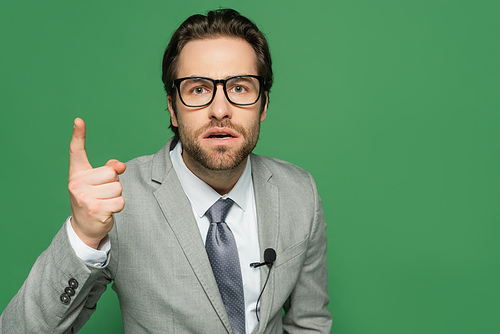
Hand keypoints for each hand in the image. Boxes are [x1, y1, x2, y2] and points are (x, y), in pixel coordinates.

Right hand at [68, 118, 125, 248]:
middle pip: (112, 173)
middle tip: (103, 194)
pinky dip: (118, 207)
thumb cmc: (94, 199)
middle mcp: (76, 183)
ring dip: (116, 196)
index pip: (77, 151)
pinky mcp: (95, 209)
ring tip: (104, 202)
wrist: (85, 227)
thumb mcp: (98, 183)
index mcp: (77, 174)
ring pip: (118, 187)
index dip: (79, 135)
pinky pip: (120, 201)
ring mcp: (84, 196)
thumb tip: (121, 166)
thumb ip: (110, 169)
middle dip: (113, 183)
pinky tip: (107, 211)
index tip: (79, 120)